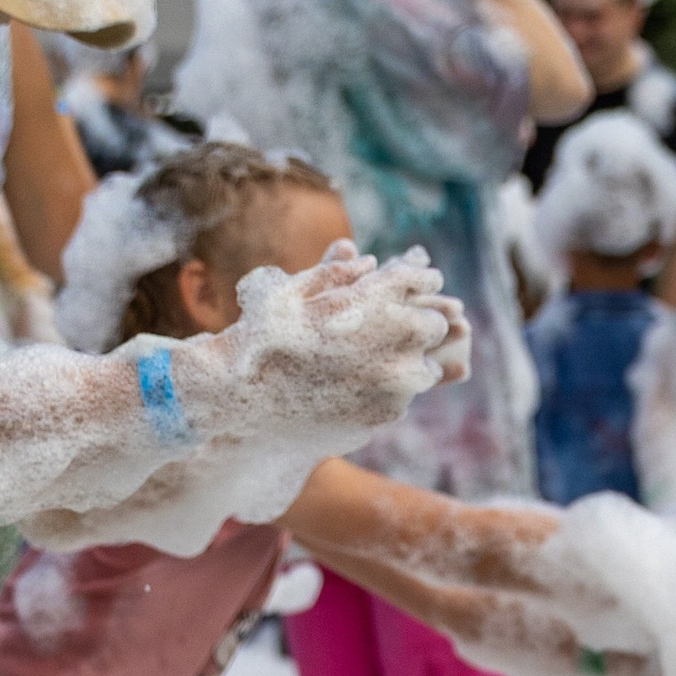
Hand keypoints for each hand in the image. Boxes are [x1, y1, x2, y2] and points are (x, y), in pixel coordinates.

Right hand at [193, 242, 459, 444]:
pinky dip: (384, 395)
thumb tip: (367, 260)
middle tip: (392, 330)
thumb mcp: (289, 287)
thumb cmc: (259, 334)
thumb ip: (334, 271)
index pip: (424, 280)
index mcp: (378, 297)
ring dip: (405, 364)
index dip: (416, 281)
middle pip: (434, 325)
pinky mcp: (386, 415)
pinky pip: (399, 401)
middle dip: (415, 325)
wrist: (240, 396)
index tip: (411, 287)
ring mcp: (396, 381)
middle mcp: (397, 338)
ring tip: (369, 364)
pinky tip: (351, 391)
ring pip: (424, 369)